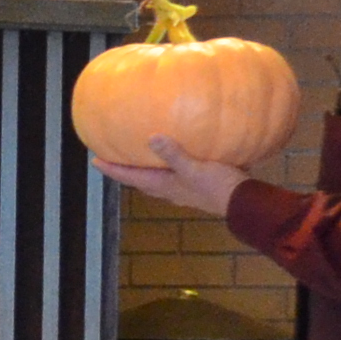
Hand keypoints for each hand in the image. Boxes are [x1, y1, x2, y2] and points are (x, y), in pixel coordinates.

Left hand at [88, 133, 249, 216]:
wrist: (244, 202)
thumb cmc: (217, 187)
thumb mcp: (194, 168)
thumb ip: (173, 154)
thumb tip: (152, 138)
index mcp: (164, 186)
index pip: (131, 178)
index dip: (113, 169)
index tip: (95, 161)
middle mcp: (170, 189)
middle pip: (142, 179)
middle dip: (128, 169)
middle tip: (114, 157)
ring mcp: (185, 188)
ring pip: (159, 177)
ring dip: (149, 166)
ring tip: (143, 153)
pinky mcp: (199, 184)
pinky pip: (178, 172)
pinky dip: (172, 162)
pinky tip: (180, 150)